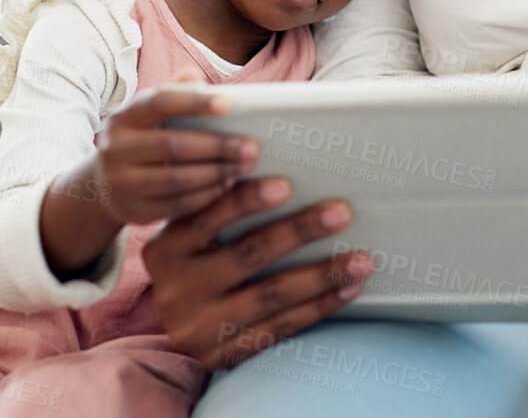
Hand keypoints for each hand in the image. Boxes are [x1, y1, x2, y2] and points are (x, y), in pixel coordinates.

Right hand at [39, 78, 261, 276]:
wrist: (104, 184)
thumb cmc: (142, 139)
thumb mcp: (151, 115)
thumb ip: (175, 94)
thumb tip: (194, 74)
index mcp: (124, 117)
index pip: (160, 102)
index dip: (194, 102)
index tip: (230, 103)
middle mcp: (115, 148)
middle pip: (173, 145)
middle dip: (217, 146)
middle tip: (252, 147)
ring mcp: (120, 182)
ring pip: (176, 179)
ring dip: (216, 173)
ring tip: (245, 166)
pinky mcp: (132, 210)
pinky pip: (176, 205)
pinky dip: (206, 196)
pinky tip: (227, 186)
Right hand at [144, 177, 372, 368]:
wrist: (168, 330)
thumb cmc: (190, 266)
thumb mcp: (186, 236)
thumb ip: (214, 208)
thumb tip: (270, 174)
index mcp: (166, 250)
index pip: (208, 218)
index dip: (247, 201)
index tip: (285, 186)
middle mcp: (179, 289)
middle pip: (248, 255)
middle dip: (298, 232)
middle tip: (341, 213)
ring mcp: (201, 326)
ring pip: (271, 297)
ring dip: (322, 275)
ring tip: (361, 260)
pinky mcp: (225, 354)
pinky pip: (280, 328)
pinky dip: (318, 307)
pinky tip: (346, 289)